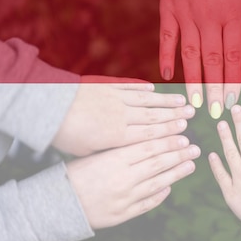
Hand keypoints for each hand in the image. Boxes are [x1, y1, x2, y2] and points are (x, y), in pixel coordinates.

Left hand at [52, 76, 194, 155]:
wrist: (48, 107)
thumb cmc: (64, 135)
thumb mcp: (86, 151)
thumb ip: (109, 151)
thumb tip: (124, 155)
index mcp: (118, 136)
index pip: (150, 134)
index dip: (169, 133)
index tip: (185, 132)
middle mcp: (121, 115)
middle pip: (154, 116)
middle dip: (175, 116)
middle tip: (192, 115)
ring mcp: (115, 98)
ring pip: (146, 100)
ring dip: (166, 101)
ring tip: (182, 102)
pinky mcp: (105, 85)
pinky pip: (129, 86)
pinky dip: (143, 87)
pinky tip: (154, 88)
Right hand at [66, 134, 199, 228]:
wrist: (57, 205)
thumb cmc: (74, 174)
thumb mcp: (95, 154)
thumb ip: (121, 149)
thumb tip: (148, 140)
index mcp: (114, 159)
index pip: (149, 147)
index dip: (168, 141)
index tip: (183, 135)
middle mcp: (122, 178)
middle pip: (158, 163)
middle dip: (179, 154)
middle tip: (194, 148)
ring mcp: (124, 198)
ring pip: (158, 183)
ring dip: (176, 173)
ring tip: (190, 164)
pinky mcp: (123, 214)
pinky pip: (148, 203)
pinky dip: (160, 195)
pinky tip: (170, 187)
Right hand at [160, 0, 240, 117]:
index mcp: (233, 12)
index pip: (236, 55)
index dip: (237, 80)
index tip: (239, 101)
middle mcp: (210, 16)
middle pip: (215, 60)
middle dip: (218, 89)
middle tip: (218, 112)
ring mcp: (187, 12)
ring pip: (192, 53)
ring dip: (194, 80)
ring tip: (196, 103)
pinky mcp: (168, 6)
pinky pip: (167, 36)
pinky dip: (167, 56)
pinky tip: (167, 76)